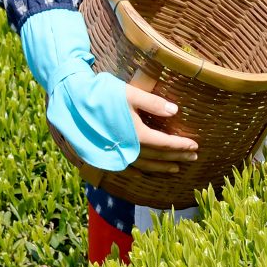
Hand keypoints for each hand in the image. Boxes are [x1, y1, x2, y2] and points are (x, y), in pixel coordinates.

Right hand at [46, 79, 195, 184]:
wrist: (72, 102)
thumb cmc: (102, 94)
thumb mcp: (130, 94)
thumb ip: (153, 103)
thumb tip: (175, 111)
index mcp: (137, 135)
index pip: (165, 144)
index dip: (181, 145)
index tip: (195, 146)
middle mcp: (128, 149)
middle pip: (158, 156)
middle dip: (177, 157)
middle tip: (193, 158)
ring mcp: (116, 155)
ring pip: (144, 165)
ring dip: (162, 166)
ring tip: (176, 167)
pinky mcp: (106, 156)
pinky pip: (127, 169)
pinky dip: (140, 171)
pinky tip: (147, 172)